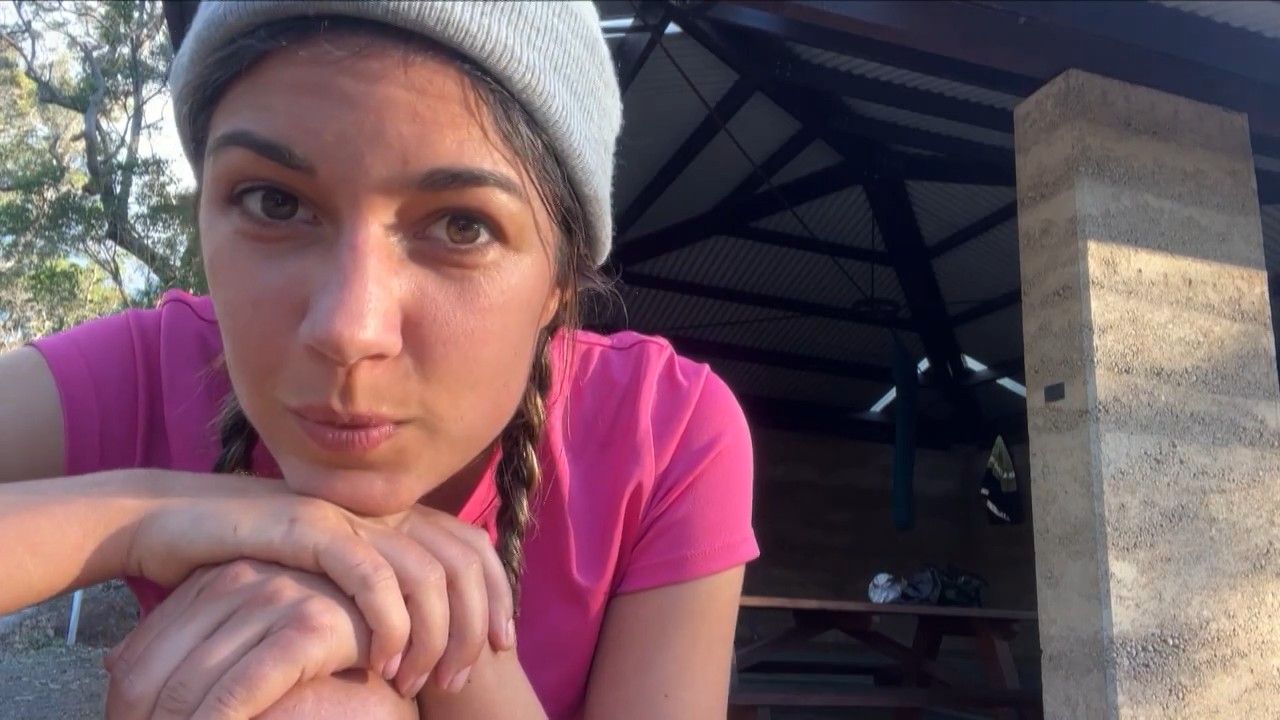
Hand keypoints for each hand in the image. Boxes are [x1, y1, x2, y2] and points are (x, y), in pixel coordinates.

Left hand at [106, 561, 368, 719]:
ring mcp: (279, 595)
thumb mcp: (249, 625)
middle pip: (154, 668)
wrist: (409, 613)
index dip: (123, 701)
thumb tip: (115, 664)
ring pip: (192, 681)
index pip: (141, 649)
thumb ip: (198, 636)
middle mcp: (243, 576)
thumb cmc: (328, 629)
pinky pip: (243, 686)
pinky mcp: (312, 624)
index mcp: (220, 574)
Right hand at [122, 472, 513, 693]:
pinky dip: (390, 623)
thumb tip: (412, 638)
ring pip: (428, 573)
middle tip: (460, 681)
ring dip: (436, 635)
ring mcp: (346, 516)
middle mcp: (378, 512)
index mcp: (389, 519)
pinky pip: (372, 575)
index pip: (471, 548)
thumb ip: (365, 595)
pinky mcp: (310, 527)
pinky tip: (384, 662)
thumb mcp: (318, 580)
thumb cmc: (242, 561)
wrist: (162, 519)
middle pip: (463, 561)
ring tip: (420, 683)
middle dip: (476, 625)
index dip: (498, 596)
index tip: (504, 646)